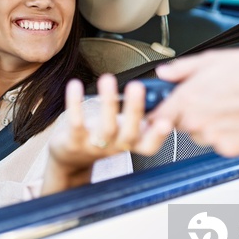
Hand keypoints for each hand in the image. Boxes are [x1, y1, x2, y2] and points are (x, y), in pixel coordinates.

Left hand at [42, 74, 171, 194]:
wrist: (72, 159)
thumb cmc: (103, 137)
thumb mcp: (124, 130)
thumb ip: (139, 116)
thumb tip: (156, 91)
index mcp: (131, 144)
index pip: (149, 146)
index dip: (158, 136)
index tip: (166, 121)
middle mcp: (116, 147)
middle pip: (129, 133)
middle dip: (134, 109)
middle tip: (137, 86)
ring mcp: (95, 146)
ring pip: (105, 127)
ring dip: (108, 102)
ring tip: (107, 79)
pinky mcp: (74, 141)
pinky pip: (76, 122)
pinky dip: (75, 103)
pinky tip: (75, 85)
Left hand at [150, 48, 238, 156]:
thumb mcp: (212, 59)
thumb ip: (182, 68)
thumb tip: (163, 73)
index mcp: (186, 99)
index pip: (156, 115)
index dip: (159, 113)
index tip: (163, 110)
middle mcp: (195, 121)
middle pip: (178, 124)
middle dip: (187, 115)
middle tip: (210, 101)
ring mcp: (211, 137)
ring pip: (198, 135)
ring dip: (206, 126)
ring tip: (227, 108)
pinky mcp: (228, 148)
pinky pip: (218, 144)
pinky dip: (225, 135)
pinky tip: (237, 119)